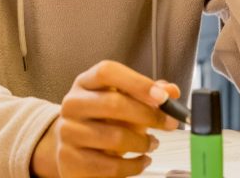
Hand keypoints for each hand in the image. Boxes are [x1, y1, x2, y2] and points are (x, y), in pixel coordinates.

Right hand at [31, 60, 182, 177]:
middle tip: (168, 123)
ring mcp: (69, 133)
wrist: (72, 146)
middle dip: (148, 115)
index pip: (107, 72)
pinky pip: (110, 167)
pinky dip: (134, 166)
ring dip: (142, 143)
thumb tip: (171, 91)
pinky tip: (141, 160)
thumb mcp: (122, 101)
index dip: (137, 82)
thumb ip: (148, 94)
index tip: (162, 96)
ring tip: (152, 143)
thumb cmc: (101, 119)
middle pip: (112, 103)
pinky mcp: (70, 162)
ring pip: (114, 137)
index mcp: (85, 83)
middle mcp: (72, 104)